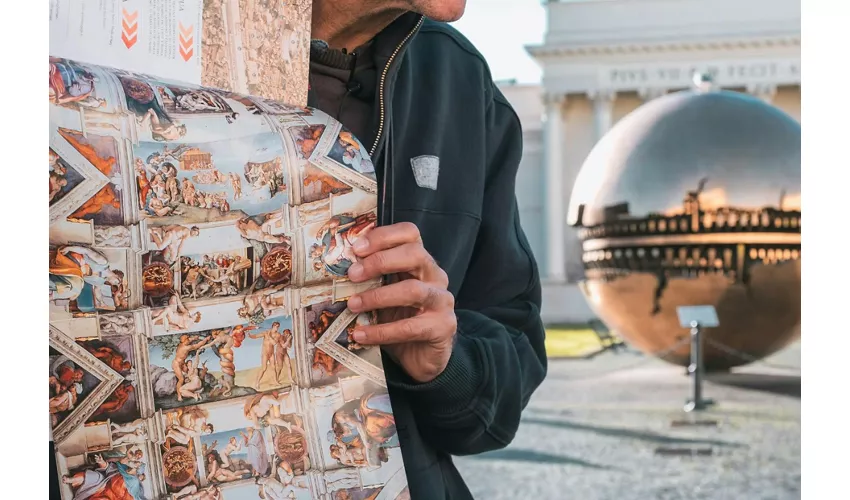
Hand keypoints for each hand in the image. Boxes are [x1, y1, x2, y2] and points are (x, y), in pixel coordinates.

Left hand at [346, 222, 456, 382]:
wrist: (422, 357)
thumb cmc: (399, 319)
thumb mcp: (384, 294)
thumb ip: (371, 279)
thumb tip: (337, 268)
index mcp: (421, 262)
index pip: (410, 233)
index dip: (384, 236)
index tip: (356, 248)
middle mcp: (436, 276)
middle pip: (415, 254)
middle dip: (380, 261)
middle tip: (352, 275)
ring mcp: (442, 301)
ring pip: (413, 290)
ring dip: (378, 297)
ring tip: (353, 305)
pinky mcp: (443, 327)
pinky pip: (410, 327)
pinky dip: (382, 331)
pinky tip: (361, 335)